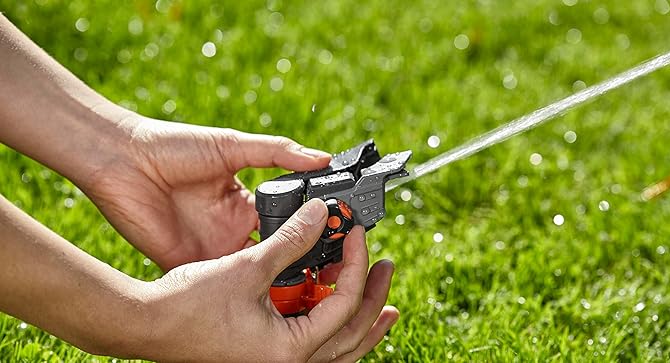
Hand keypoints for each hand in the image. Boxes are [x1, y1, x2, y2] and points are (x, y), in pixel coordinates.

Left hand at [82, 116, 330, 269]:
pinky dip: (236, 292)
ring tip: (303, 287)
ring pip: (250, 274)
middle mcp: (231, 229)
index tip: (336, 236)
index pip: (285, 221)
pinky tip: (260, 297)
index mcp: (243, 202)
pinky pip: (217, 283)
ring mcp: (211, 249)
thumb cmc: (174, 146)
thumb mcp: (233, 145)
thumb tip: (322, 158)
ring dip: (272, 280)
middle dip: (297, 261)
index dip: (308, 229)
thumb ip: (278, 153)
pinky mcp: (188, 263)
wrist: (122, 159)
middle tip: (326, 270)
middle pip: (272, 252)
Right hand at [139, 199, 398, 361]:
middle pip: (352, 337)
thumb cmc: (190, 303)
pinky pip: (314, 345)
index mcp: (290, 350)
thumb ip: (292, 240)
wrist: (145, 323)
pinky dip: (330, 325)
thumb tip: (323, 212)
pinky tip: (333, 306)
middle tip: (387, 268)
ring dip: (361, 321)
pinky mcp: (266, 354)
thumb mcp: (248, 266)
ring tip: (384, 305)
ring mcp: (278, 362)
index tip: (357, 233)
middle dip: (375, 301)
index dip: (355, 263)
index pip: (344, 305)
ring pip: (337, 348)